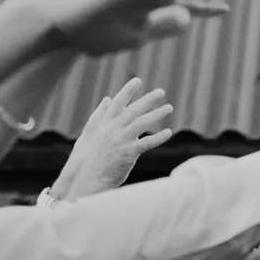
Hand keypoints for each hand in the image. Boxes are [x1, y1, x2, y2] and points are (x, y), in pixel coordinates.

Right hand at [51, 78, 174, 200]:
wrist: (89, 178)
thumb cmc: (90, 159)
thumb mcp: (91, 134)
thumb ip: (100, 115)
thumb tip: (107, 99)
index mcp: (104, 124)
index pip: (117, 103)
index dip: (127, 91)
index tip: (137, 80)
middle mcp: (112, 130)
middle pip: (132, 110)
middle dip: (147, 99)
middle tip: (161, 92)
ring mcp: (120, 141)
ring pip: (141, 123)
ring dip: (156, 114)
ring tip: (169, 108)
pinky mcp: (128, 154)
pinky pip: (146, 143)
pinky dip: (158, 137)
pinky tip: (169, 132)